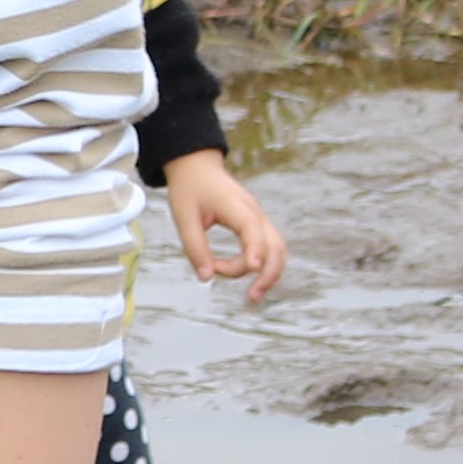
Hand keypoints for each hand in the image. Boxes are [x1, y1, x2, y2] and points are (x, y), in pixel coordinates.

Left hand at [165, 148, 286, 301]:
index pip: (252, 230)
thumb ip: (195, 248)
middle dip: (268, 273)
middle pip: (276, 246)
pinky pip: (270, 247)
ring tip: (252, 294)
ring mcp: (259, 218)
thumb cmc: (189, 189)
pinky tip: (245, 273)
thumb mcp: (184, 218)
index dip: (255, 250)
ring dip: (269, 272)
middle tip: (251, 297)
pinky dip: (263, 264)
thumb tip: (206, 278)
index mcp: (237, 207)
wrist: (197, 166)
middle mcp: (255, 213)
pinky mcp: (257, 224)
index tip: (252, 270)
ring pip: (278, 249)